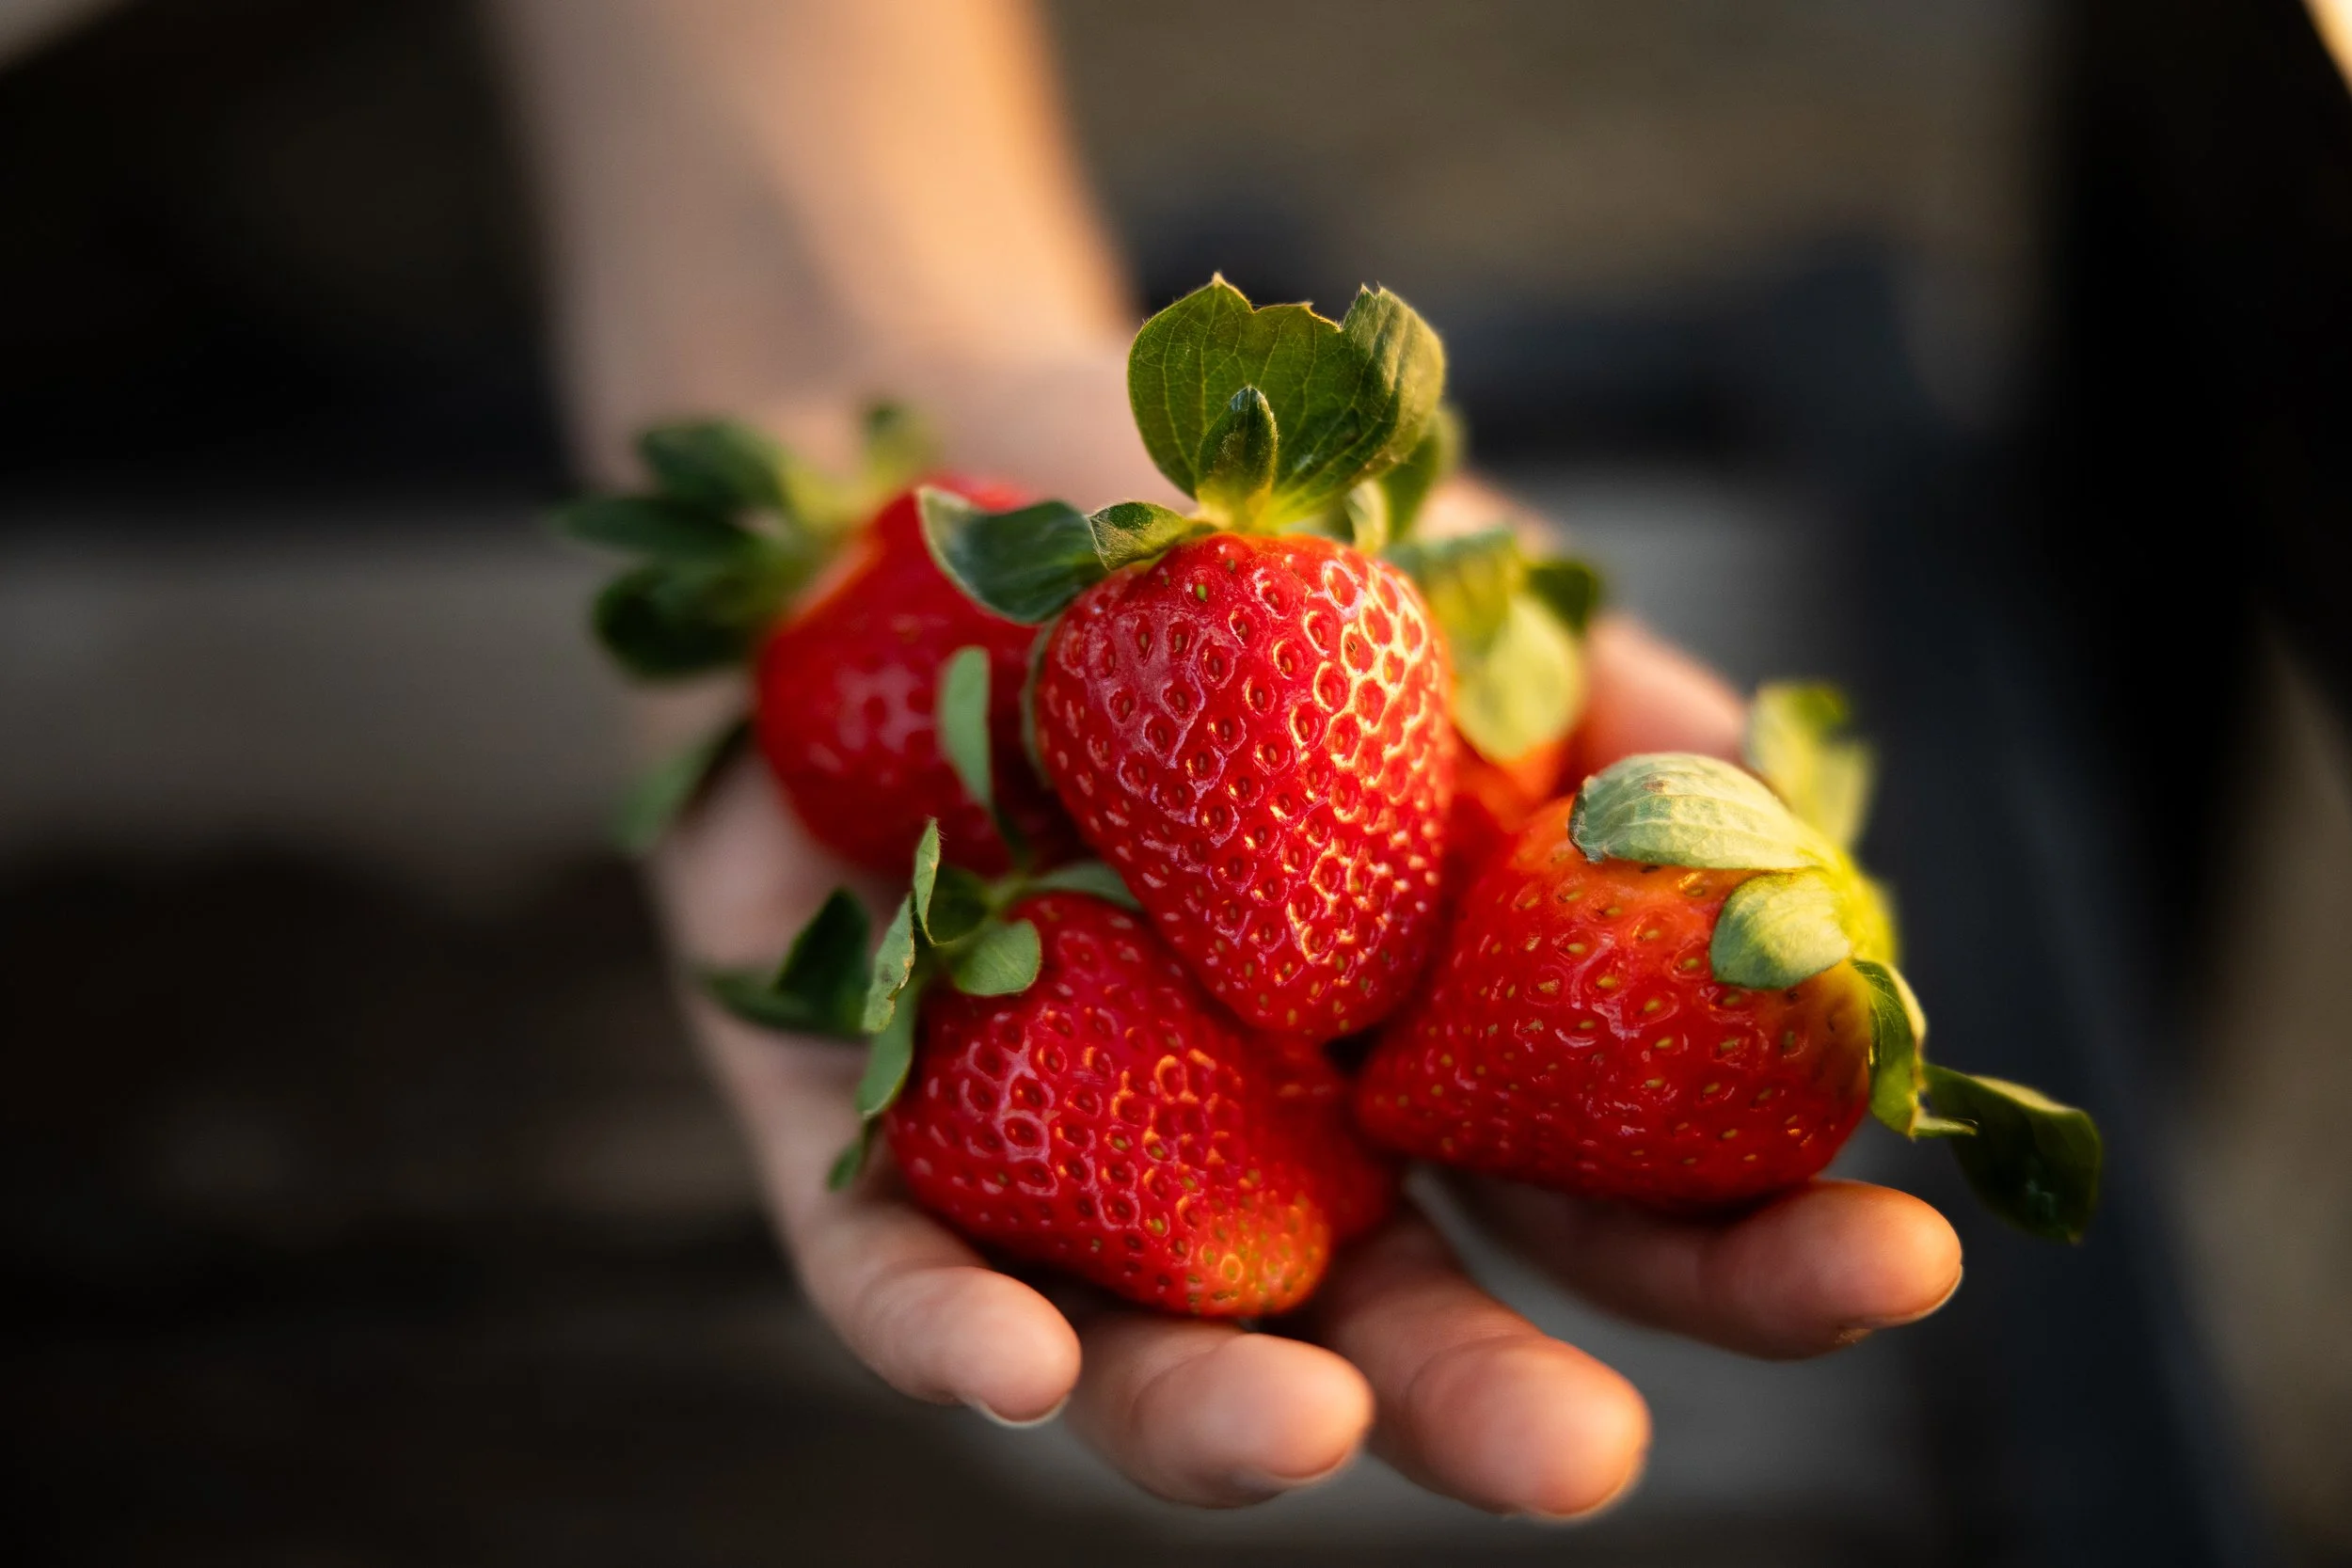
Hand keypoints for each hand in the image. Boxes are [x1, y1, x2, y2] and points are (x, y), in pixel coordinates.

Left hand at [643, 460, 1961, 1517]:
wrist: (915, 433)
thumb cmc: (1189, 519)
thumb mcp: (1414, 588)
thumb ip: (1589, 706)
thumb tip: (1801, 831)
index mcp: (1401, 1031)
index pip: (1594, 1179)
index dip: (1741, 1238)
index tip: (1892, 1256)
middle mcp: (1236, 1116)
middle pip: (1378, 1309)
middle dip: (1487, 1396)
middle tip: (1585, 1461)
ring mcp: (1037, 1125)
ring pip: (1129, 1334)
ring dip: (1209, 1415)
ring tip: (1299, 1435)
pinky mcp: (837, 1097)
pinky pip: (877, 1249)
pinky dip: (936, 1318)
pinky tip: (1004, 1362)